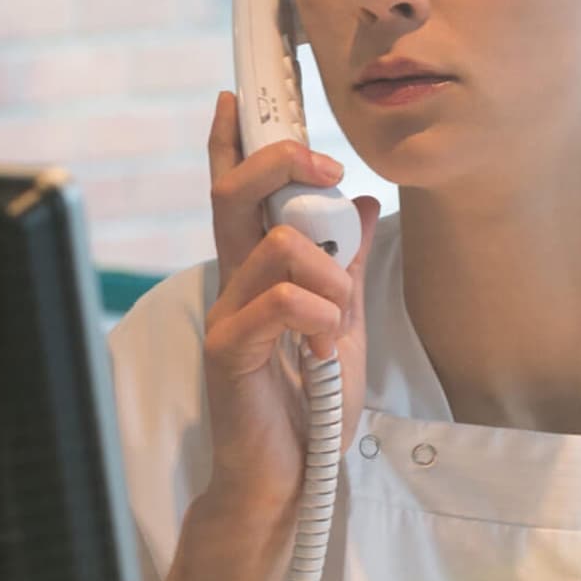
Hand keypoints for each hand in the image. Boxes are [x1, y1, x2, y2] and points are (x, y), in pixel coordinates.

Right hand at [200, 91, 380, 512]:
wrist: (292, 481)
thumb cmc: (308, 408)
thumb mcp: (343, 325)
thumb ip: (345, 268)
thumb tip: (356, 202)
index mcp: (255, 274)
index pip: (232, 193)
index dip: (229, 143)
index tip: (235, 98)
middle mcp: (232, 284)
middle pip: (235, 193)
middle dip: (284, 164)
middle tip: (329, 173)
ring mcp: (225, 315)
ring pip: (279, 245)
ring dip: (330, 277)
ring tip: (336, 324)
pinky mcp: (226, 351)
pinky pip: (279, 302)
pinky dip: (316, 317)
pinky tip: (321, 350)